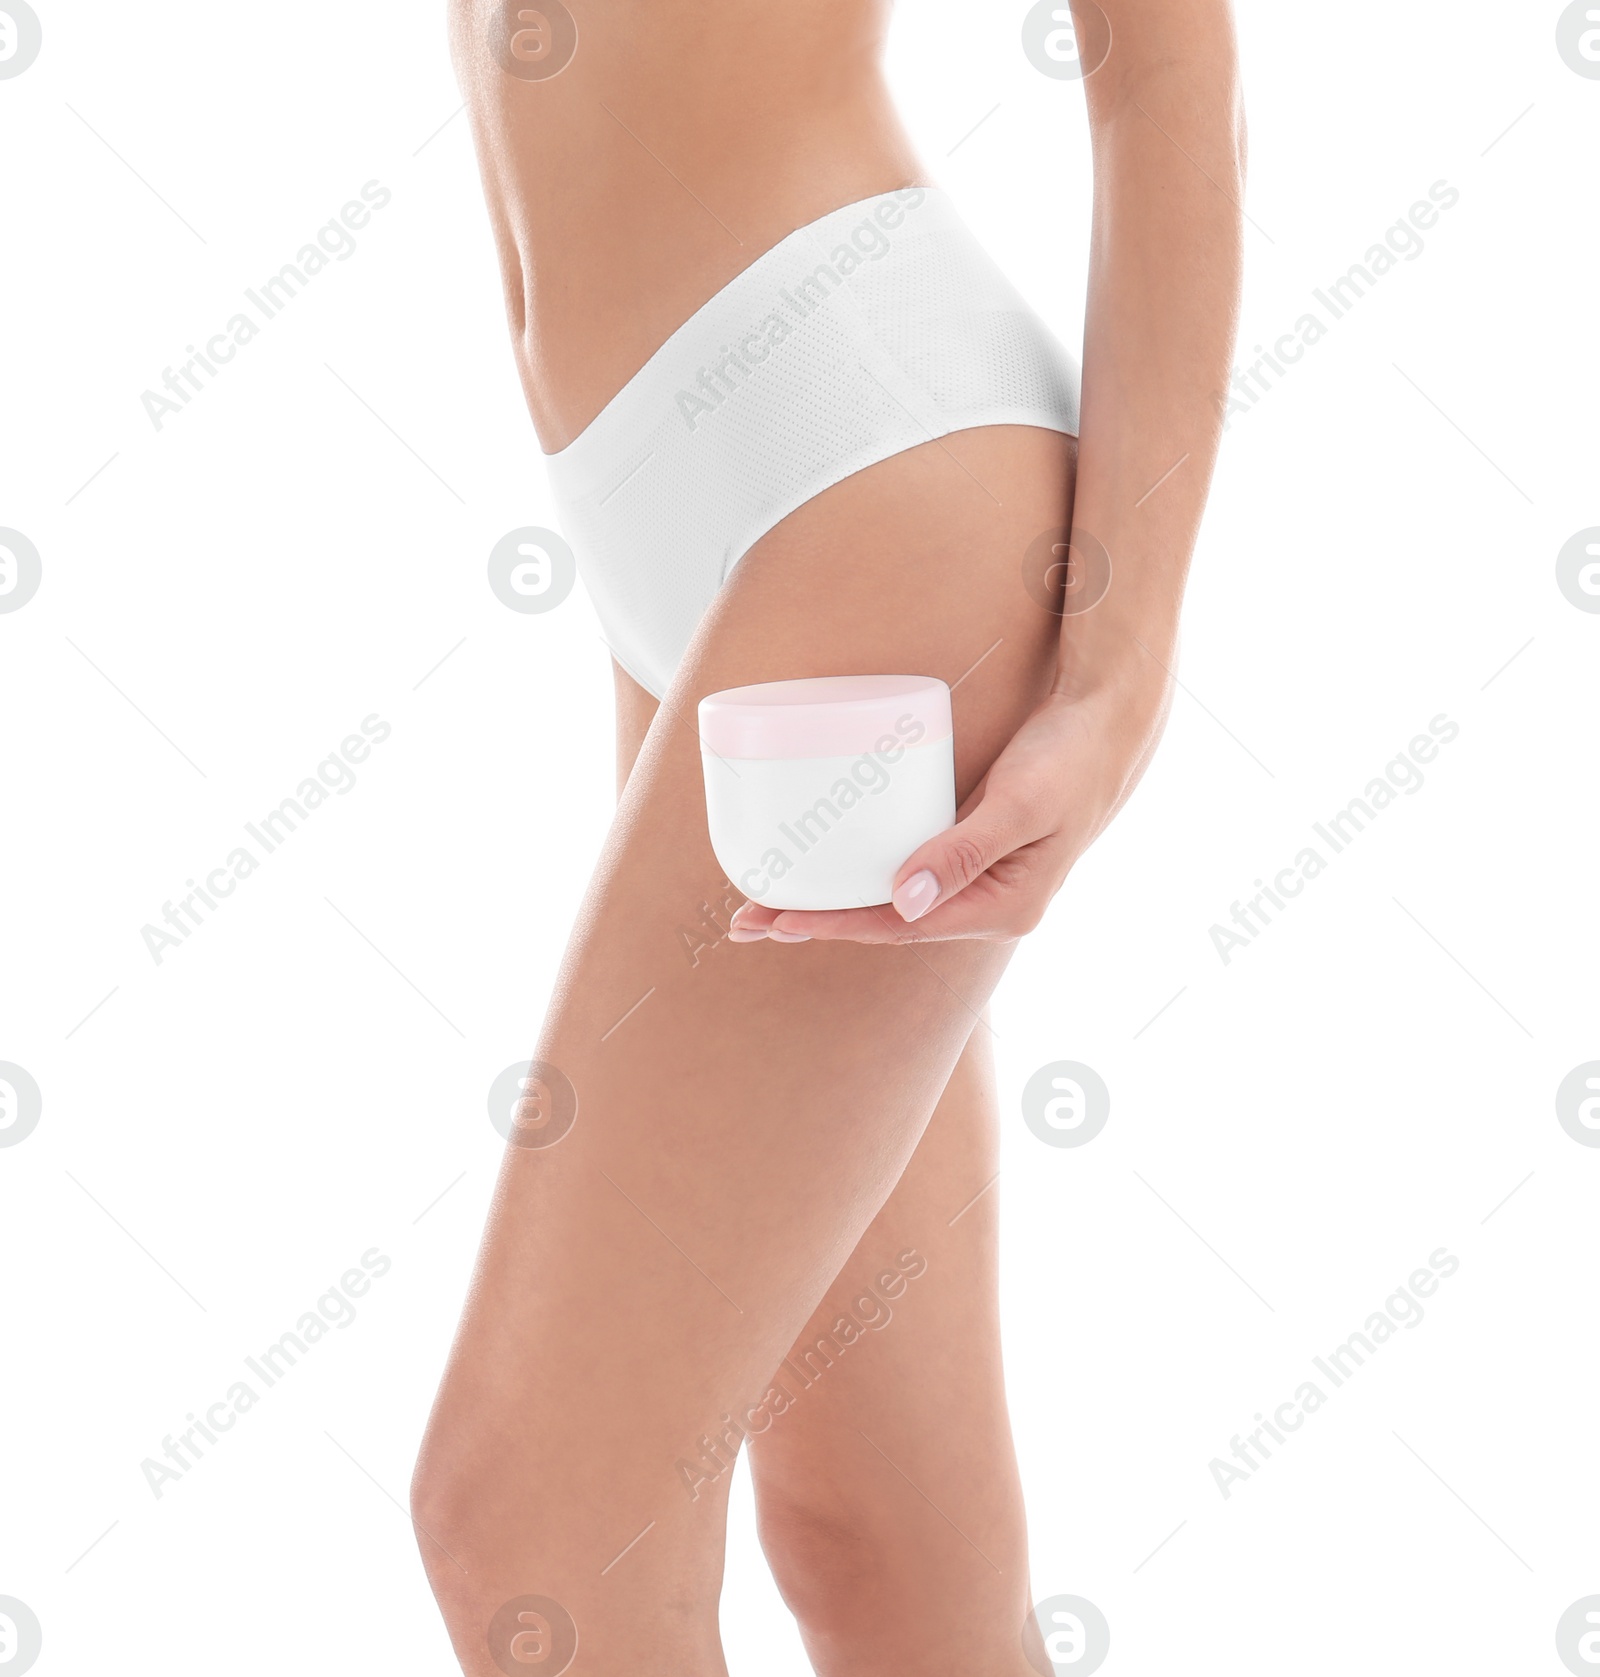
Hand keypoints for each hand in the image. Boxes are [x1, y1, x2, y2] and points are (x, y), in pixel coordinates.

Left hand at [727, 675, 1170, 944]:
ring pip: (888, 900)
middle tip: (745, 922)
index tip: (779, 923)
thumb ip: (964, 852)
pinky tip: (823, 867)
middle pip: (885, 923)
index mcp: (1003, 909)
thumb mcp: (1020, 804)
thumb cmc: (1070, 758)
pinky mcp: (965, 847)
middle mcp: (985, 904)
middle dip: (817, 923)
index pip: (901, 928)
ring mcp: (975, 879)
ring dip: (830, 902)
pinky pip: (901, 868)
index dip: (836, 926)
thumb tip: (902, 902)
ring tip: (767, 903)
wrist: (1109, 723)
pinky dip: (859, 872)